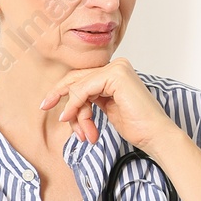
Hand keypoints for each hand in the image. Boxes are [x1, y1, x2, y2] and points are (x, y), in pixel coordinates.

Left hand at [40, 57, 174, 149]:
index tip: (47, 104)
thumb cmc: (137, 126)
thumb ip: (91, 98)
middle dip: (60, 96)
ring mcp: (117, 68)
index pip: (81, 77)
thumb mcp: (108, 108)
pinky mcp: (116, 76)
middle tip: (45, 107)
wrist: (155, 135)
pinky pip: (83, 89)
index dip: (62, 91)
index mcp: (116, 71)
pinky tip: (73, 119)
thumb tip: (68, 99)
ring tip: (84, 133)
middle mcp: (117, 65)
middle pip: (77, 78)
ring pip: (78, 87)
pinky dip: (75, 105)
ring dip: (76, 113)